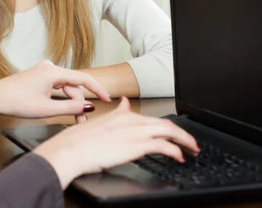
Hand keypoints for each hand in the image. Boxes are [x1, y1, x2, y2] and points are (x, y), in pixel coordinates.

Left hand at [0, 60, 110, 118]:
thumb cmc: (16, 102)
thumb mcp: (47, 109)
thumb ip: (70, 108)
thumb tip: (88, 107)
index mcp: (53, 72)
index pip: (83, 79)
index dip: (98, 89)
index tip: (108, 99)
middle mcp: (50, 67)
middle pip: (74, 85)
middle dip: (80, 102)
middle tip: (83, 121)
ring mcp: (44, 70)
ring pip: (65, 86)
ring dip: (70, 101)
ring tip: (73, 118)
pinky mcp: (39, 76)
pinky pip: (57, 86)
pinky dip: (61, 97)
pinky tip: (62, 108)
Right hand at [33, 97, 199, 188]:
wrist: (70, 150)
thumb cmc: (78, 142)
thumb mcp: (98, 122)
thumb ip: (115, 114)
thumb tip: (122, 104)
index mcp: (122, 115)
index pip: (151, 119)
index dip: (166, 126)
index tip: (174, 133)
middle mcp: (131, 120)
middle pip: (165, 123)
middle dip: (182, 134)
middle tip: (191, 142)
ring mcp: (134, 131)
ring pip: (169, 131)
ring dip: (184, 141)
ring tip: (192, 149)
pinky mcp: (136, 145)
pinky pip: (164, 145)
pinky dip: (176, 150)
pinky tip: (179, 157)